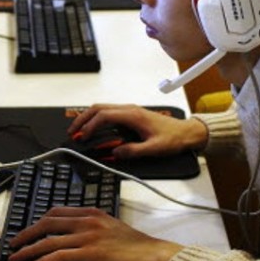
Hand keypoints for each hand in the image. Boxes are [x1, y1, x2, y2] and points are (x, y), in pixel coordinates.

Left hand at [8, 206, 182, 260]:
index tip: (28, 230)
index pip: (57, 212)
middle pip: (47, 222)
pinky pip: (60, 255)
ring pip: (50, 240)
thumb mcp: (112, 229)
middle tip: (14, 242)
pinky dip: (44, 260)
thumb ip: (93, 228)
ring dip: (29, 249)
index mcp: (92, 213)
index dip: (38, 221)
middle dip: (27, 232)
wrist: (154, 255)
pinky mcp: (91, 252)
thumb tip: (75, 240)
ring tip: (17, 257)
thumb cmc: (137, 246)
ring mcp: (89, 235)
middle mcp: (88, 220)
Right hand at [68, 104, 207, 157]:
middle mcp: (129, 109)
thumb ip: (134, 151)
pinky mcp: (130, 114)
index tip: (84, 137)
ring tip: (79, 130)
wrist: (186, 132)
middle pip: (99, 107)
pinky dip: (96, 118)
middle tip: (73, 131)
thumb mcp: (154, 149)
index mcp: (133, 115)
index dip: (91, 126)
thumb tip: (116, 153)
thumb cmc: (173, 138)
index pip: (104, 116)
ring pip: (102, 108)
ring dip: (88, 117)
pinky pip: (108, 112)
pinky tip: (93, 127)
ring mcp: (129, 110)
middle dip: (83, 118)